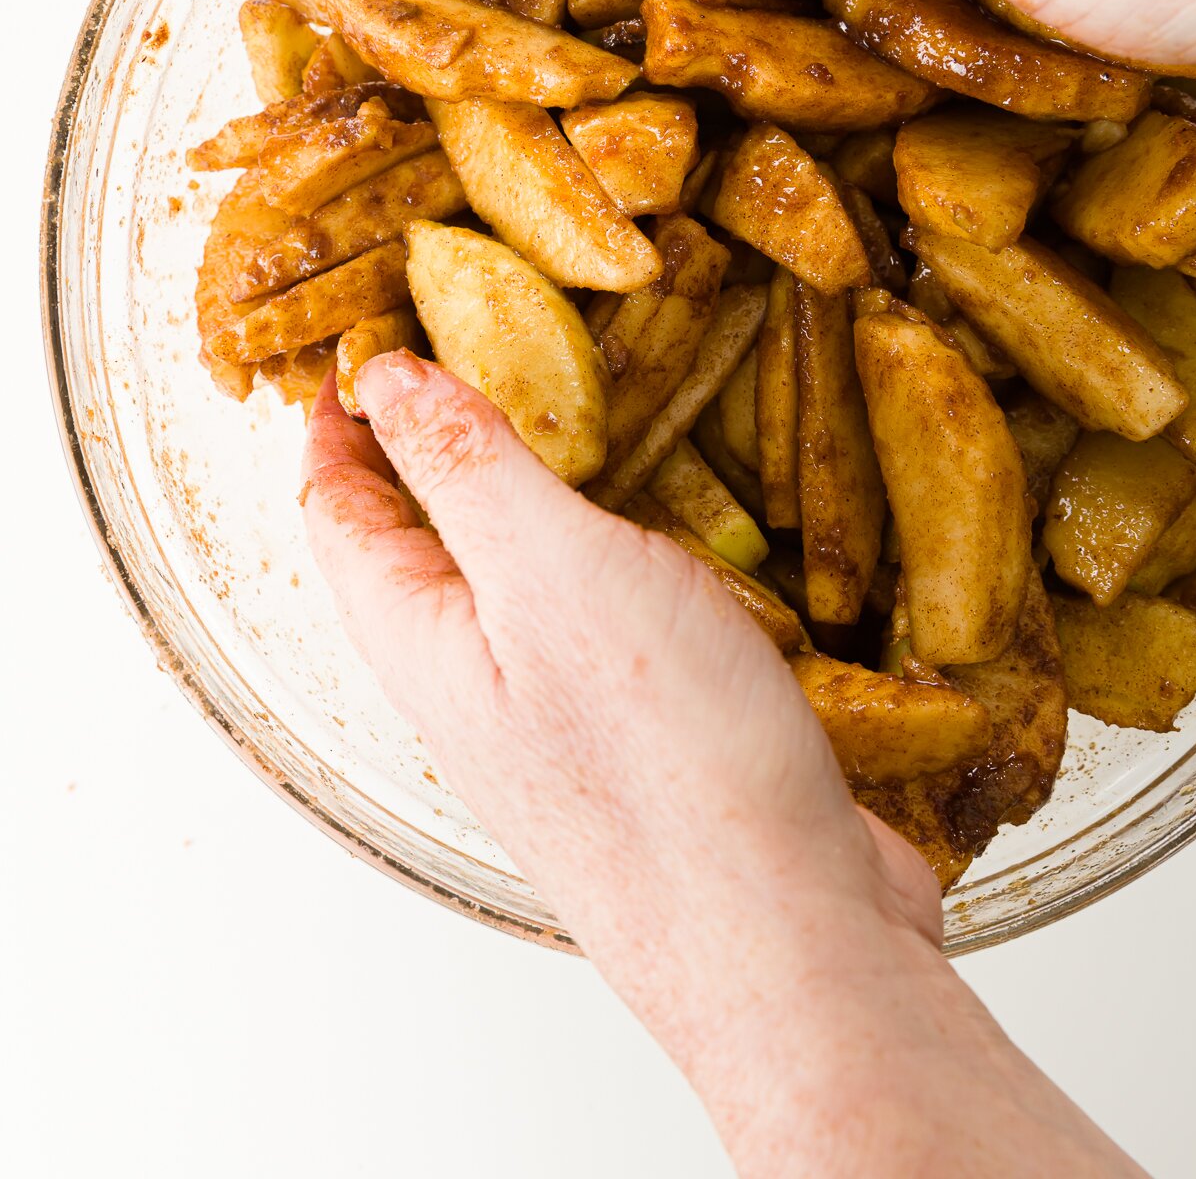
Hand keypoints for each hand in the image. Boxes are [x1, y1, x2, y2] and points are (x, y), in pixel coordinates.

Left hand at [302, 354, 1139, 1176]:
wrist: (787, 940)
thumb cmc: (662, 770)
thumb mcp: (547, 574)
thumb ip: (465, 468)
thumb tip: (387, 381)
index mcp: (421, 638)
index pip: (337, 507)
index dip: (344, 413)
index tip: (379, 326)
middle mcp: (475, 677)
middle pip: (420, 537)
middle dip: (434, 436)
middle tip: (483, 337)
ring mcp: (558, 708)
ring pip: (518, 571)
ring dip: (534, 484)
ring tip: (578, 398)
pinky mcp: (642, 727)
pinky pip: (601, 610)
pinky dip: (612, 542)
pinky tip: (669, 513)